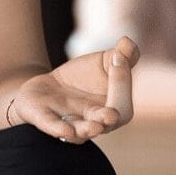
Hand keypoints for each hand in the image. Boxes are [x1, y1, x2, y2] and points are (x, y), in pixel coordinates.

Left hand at [8, 35, 139, 142]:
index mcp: (113, 109)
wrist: (50, 87)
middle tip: (112, 114)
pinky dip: (59, 130)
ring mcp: (70, 124)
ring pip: (80, 132)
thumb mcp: (104, 61)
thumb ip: (122, 54)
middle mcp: (94, 123)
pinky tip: (66, 131)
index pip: (122, 104)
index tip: (117, 58)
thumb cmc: (84, 78)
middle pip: (105, 124)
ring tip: (94, 128)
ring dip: (87, 130)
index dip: (122, 82)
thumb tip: (128, 42)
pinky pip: (54, 127)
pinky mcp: (46, 120)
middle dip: (107, 119)